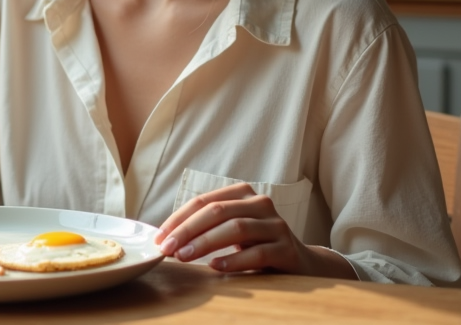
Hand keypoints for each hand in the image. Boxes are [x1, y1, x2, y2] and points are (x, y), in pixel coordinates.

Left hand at [155, 183, 355, 278]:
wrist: (301, 262)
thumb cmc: (256, 244)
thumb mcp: (231, 230)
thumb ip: (207, 227)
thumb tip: (167, 237)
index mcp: (242, 194)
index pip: (204, 202)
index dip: (179, 219)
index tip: (159, 237)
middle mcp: (261, 204)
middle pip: (217, 212)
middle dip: (187, 230)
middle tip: (168, 248)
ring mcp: (276, 225)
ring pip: (236, 228)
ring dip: (205, 243)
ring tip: (184, 257)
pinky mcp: (287, 248)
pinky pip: (257, 252)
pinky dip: (234, 259)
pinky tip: (216, 266)